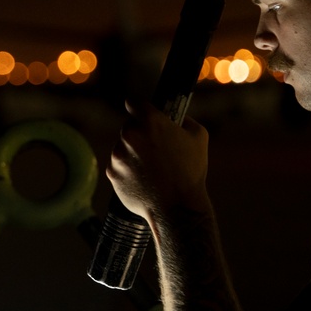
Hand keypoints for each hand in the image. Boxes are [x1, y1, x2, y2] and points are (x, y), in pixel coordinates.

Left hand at [107, 100, 210, 221]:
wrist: (176, 207)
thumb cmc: (191, 171)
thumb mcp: (198, 136)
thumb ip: (184, 119)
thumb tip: (175, 116)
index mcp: (150, 122)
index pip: (133, 103)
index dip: (138, 108)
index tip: (141, 113)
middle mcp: (130, 135)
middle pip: (128, 126)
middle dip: (138, 133)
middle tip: (153, 147)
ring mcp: (118, 154)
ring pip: (121, 146)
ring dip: (132, 152)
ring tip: (151, 168)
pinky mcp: (112, 172)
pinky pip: (118, 165)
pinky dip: (127, 169)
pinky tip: (143, 178)